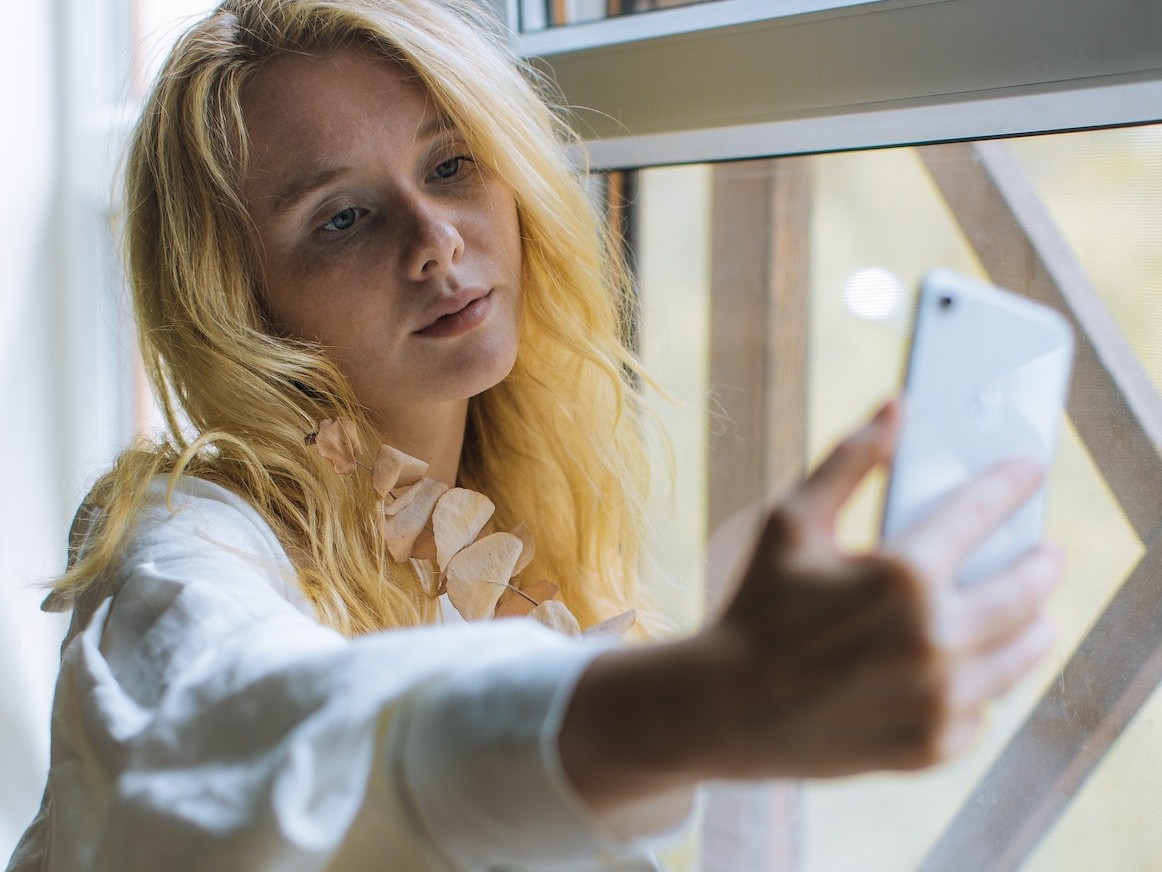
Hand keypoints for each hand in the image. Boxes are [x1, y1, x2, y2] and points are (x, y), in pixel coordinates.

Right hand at [703, 399, 1061, 777]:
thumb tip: (897, 407)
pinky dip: (979, 680)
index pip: (981, 511)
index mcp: (903, 575)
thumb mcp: (790, 523)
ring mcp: (940, 698)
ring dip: (1031, 622)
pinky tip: (964, 664)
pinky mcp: (934, 745)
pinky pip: (983, 704)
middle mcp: (934, 638)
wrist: (727, 709)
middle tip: (1043, 550)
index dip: (1009, 483)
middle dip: (1040, 562)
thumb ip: (848, 461)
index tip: (1028, 471)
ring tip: (1025, 609)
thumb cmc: (756, 607)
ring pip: (1022, 652)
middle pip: (1026, 590)